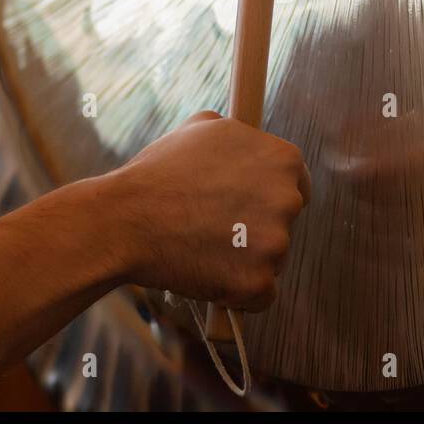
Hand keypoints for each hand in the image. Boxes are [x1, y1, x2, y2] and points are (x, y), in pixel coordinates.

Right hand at [104, 111, 309, 310]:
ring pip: (272, 260)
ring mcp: (276, 243)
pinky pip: (259, 294)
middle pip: (286, 223)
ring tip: (202, 249)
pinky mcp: (258, 282)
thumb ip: (239, 135)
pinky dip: (237, 293)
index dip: (270, 197)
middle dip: (258, 229)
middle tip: (217, 230)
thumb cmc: (158, 172)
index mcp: (283, 160)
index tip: (251, 208)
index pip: (298, 184)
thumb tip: (248, 139)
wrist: (125, 219)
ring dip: (245, 260)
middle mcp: (288, 199)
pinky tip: (207, 276)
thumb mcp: (201, 128)